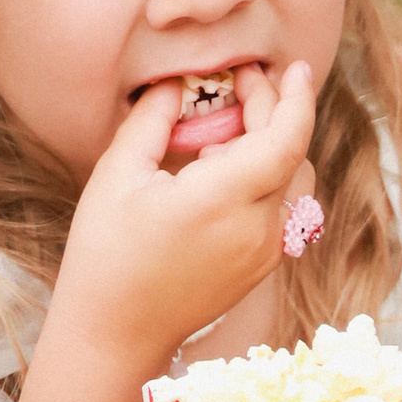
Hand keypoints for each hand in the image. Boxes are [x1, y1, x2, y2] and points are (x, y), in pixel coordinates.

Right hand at [56, 61, 318, 372]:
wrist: (115, 333)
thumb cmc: (106, 255)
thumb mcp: (117, 175)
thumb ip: (153, 120)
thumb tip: (176, 84)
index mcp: (223, 199)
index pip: (287, 138)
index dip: (295, 97)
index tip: (289, 67)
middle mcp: (257, 229)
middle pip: (293, 154)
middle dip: (275, 111)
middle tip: (241, 83)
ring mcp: (264, 253)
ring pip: (295, 183)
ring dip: (274, 146)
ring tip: (226, 132)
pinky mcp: (261, 268)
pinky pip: (284, 211)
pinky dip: (268, 179)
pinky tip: (226, 172)